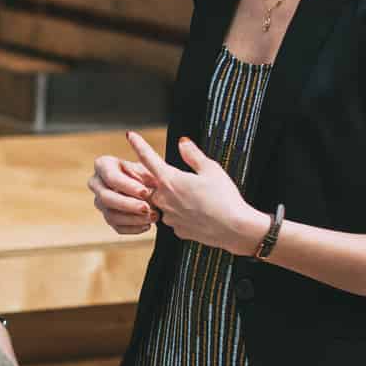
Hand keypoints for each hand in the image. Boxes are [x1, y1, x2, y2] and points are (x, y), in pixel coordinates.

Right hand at [89, 153, 158, 234]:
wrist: (155, 192)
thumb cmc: (151, 175)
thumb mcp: (149, 166)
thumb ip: (144, 157)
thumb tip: (132, 136)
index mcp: (103, 165)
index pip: (111, 177)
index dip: (128, 186)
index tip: (145, 192)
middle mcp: (96, 183)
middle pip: (107, 198)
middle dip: (129, 205)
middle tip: (147, 208)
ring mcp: (100, 202)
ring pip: (111, 215)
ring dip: (133, 219)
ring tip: (152, 217)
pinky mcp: (108, 217)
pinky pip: (117, 227)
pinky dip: (133, 228)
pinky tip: (146, 225)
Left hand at [126, 131, 266, 254]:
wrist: (235, 228)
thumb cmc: (225, 198)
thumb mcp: (211, 169)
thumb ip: (193, 155)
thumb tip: (182, 142)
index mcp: (170, 180)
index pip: (148, 158)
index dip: (139, 145)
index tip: (130, 136)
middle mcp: (164, 199)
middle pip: (151, 183)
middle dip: (158, 178)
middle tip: (177, 179)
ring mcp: (169, 216)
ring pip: (162, 203)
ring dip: (170, 197)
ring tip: (194, 198)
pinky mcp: (177, 230)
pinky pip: (174, 218)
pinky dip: (181, 214)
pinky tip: (197, 213)